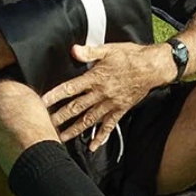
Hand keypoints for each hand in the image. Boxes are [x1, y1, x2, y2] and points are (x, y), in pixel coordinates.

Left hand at [41, 43, 166, 150]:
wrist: (153, 67)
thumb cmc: (131, 56)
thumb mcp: (109, 49)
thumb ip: (90, 52)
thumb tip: (74, 50)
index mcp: (95, 78)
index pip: (70, 88)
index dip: (55, 96)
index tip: (42, 102)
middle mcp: (101, 93)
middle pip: (76, 107)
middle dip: (60, 117)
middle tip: (46, 125)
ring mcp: (110, 104)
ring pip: (89, 120)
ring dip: (75, 130)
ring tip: (62, 138)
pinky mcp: (120, 110)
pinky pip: (109, 126)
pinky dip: (101, 137)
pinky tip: (93, 146)